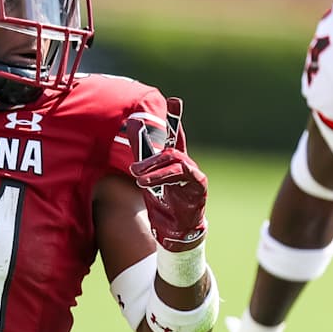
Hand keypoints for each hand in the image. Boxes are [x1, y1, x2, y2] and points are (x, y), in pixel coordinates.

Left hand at [126, 97, 207, 250]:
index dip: (175, 118)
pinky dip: (165, 177)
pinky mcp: (199, 187)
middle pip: (172, 150)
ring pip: (176, 162)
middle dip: (152, 155)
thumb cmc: (164, 202)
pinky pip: (183, 176)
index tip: (174, 100)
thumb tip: (133, 123)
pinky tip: (149, 183)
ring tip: (138, 177)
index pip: (176, 136)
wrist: (176, 231)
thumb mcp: (148, 177)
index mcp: (176, 161)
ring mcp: (195, 175)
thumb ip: (142, 154)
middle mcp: (188, 165)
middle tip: (135, 165)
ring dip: (155, 169)